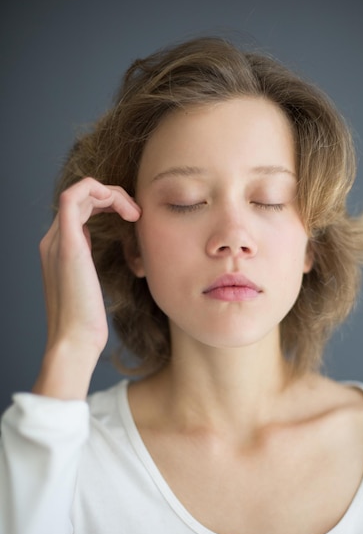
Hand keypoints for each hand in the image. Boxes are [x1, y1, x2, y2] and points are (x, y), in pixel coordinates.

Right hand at [33, 177, 140, 398]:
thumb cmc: (87, 323)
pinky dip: (100, 191)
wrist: (74, 342)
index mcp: (59, 249)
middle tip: (137, 213)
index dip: (107, 203)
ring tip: (135, 213)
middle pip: (81, 197)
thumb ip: (90, 268)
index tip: (133, 218)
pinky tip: (128, 211)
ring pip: (79, 192)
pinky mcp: (68, 245)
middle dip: (112, 196)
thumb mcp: (90, 288)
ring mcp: (57, 241)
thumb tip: (100, 260)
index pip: (80, 208)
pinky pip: (73, 197)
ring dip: (111, 194)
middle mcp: (53, 240)